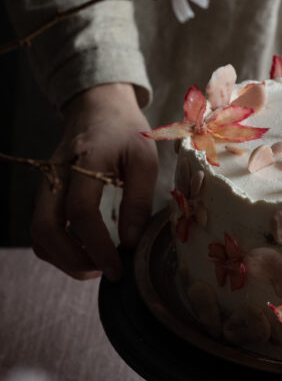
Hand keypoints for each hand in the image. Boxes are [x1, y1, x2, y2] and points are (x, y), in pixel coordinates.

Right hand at [31, 83, 157, 280]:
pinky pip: (41, 228)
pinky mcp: (46, 193)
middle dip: (72, 261)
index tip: (118, 268)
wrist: (98, 107)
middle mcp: (56, 174)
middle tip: (105, 273)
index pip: (80, 212)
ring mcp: (46, 184)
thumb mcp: (144, 159)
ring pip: (38, 232)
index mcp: (85, 162)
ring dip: (63, 258)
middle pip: (45, 228)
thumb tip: (131, 243)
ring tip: (97, 266)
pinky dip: (57, 249)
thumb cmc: (126, 132)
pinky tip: (85, 253)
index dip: (97, 246)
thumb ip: (138, 200)